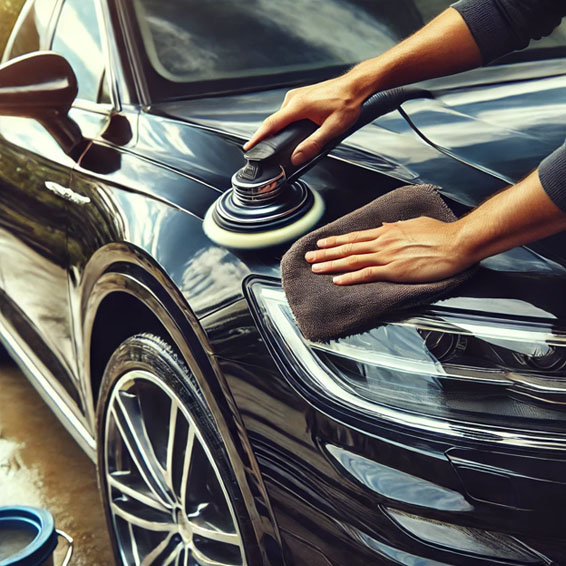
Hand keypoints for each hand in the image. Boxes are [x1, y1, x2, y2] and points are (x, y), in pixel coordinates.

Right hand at [243, 75, 364, 165]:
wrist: (356, 86)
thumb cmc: (347, 103)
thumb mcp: (332, 129)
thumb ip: (313, 144)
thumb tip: (296, 157)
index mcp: (298, 106)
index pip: (271, 124)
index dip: (258, 138)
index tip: (248, 147)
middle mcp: (293, 98)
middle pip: (274, 122)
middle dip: (267, 137)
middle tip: (264, 154)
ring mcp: (296, 95)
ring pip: (281, 117)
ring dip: (278, 131)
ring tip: (278, 145)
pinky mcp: (301, 96)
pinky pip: (287, 113)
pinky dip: (285, 123)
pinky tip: (292, 132)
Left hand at [304, 216, 472, 283]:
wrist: (455, 243)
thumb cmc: (440, 234)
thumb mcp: (414, 224)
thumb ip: (397, 227)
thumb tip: (386, 226)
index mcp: (387, 231)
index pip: (354, 237)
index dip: (335, 241)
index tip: (321, 244)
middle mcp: (383, 242)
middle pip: (348, 248)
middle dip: (326, 253)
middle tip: (309, 257)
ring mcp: (387, 256)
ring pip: (352, 260)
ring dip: (331, 264)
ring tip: (316, 269)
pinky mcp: (394, 270)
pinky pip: (367, 274)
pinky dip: (350, 277)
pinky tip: (338, 280)